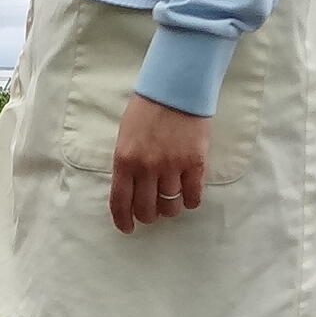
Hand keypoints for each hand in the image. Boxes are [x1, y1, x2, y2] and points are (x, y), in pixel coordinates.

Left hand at [109, 94, 210, 232]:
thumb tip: (130, 190)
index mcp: (124, 161)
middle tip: (152, 212)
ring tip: (171, 201)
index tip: (128, 228)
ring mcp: (172, 166)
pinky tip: (188, 194)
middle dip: (148, 216)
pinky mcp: (195, 163)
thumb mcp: (125, 137)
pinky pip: (193, 196)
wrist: (176, 88)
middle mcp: (147, 168)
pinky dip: (190, 200)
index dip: (123, 221)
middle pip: (147, 209)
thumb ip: (126, 164)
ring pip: (171, 206)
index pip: (120, 202)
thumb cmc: (147, 109)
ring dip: (170, 209)